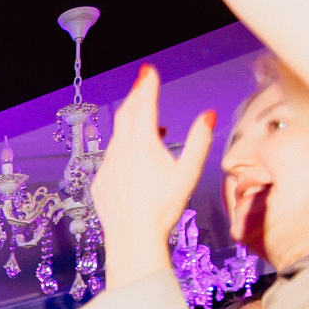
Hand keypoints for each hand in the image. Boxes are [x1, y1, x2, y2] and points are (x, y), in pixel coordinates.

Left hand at [92, 65, 217, 287]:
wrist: (132, 237)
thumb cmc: (163, 208)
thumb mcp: (188, 173)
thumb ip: (199, 142)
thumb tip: (208, 116)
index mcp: (142, 145)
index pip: (143, 105)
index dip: (147, 86)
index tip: (149, 71)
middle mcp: (120, 151)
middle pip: (126, 115)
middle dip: (136, 97)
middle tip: (143, 84)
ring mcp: (106, 167)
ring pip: (117, 137)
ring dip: (132, 126)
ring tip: (150, 125)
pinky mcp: (100, 182)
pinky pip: (111, 158)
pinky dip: (123, 150)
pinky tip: (135, 159)